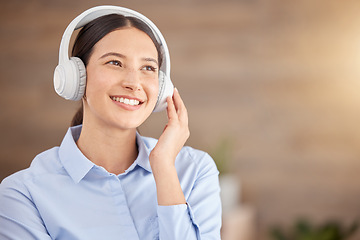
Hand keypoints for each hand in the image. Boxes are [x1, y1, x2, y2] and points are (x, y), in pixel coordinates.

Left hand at [149, 88, 188, 204]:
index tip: (175, 101)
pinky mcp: (174, 126)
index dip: (179, 108)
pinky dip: (171, 104)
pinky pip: (173, 112)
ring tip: (173, 92)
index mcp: (183, 134)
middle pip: (183, 111)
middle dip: (179, 101)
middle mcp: (184, 129)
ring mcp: (181, 128)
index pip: (182, 118)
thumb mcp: (166, 142)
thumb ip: (168, 133)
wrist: (162, 161)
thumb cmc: (162, 156)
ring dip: (176, 99)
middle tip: (175, 92)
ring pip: (180, 109)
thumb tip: (166, 127)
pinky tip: (168, 98)